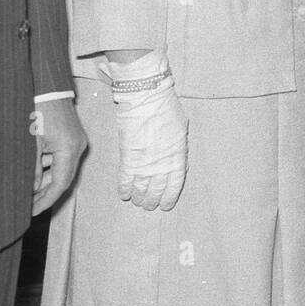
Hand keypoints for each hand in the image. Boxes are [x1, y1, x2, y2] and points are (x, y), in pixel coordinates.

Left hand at [31, 97, 88, 215]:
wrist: (47, 87)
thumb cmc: (39, 109)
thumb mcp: (31, 142)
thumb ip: (32, 168)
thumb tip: (31, 190)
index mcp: (70, 148)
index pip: (60, 183)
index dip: (46, 200)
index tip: (32, 212)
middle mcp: (78, 146)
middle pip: (63, 178)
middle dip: (46, 194)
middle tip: (28, 207)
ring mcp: (76, 141)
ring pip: (62, 169)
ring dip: (46, 182)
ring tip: (28, 194)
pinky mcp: (71, 137)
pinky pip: (62, 159)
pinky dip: (49, 169)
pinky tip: (34, 176)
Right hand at [114, 77, 187, 211]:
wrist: (147, 99)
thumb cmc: (167, 109)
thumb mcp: (181, 129)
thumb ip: (179, 146)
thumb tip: (176, 157)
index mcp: (177, 157)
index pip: (175, 185)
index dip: (169, 198)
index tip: (165, 205)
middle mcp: (161, 164)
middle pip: (156, 191)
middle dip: (152, 201)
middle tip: (149, 206)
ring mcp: (144, 163)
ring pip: (140, 190)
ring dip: (139, 198)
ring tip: (138, 201)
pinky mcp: (128, 159)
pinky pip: (125, 181)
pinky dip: (124, 189)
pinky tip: (124, 194)